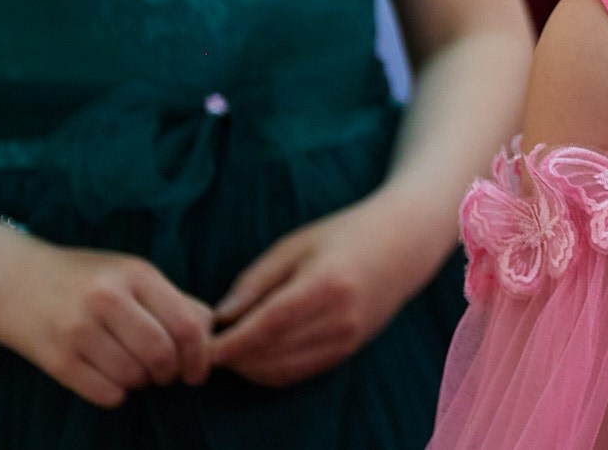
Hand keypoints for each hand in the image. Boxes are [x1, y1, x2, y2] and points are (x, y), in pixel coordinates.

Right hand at [0, 225, 214, 407]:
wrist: (9, 278)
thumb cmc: (81, 277)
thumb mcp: (129, 273)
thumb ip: (173, 298)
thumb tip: (210, 330)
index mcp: (134, 273)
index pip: (185, 324)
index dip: (199, 355)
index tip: (198, 370)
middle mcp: (107, 299)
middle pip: (162, 355)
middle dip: (170, 373)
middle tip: (165, 374)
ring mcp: (78, 330)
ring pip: (134, 377)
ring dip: (142, 383)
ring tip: (134, 370)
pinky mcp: (56, 359)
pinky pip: (105, 394)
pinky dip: (116, 394)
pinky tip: (110, 379)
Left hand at [209, 196, 445, 387]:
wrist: (404, 245)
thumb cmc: (346, 234)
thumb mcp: (296, 244)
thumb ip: (257, 280)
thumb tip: (221, 316)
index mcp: (325, 285)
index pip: (267, 326)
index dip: (231, 342)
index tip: (203, 345)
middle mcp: (338, 319)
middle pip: (271, 353)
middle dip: (234, 357)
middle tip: (207, 345)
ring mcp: (346, 339)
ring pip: (282, 370)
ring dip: (249, 367)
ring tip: (228, 350)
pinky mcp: (348, 351)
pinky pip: (299, 373)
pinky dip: (270, 371)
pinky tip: (255, 355)